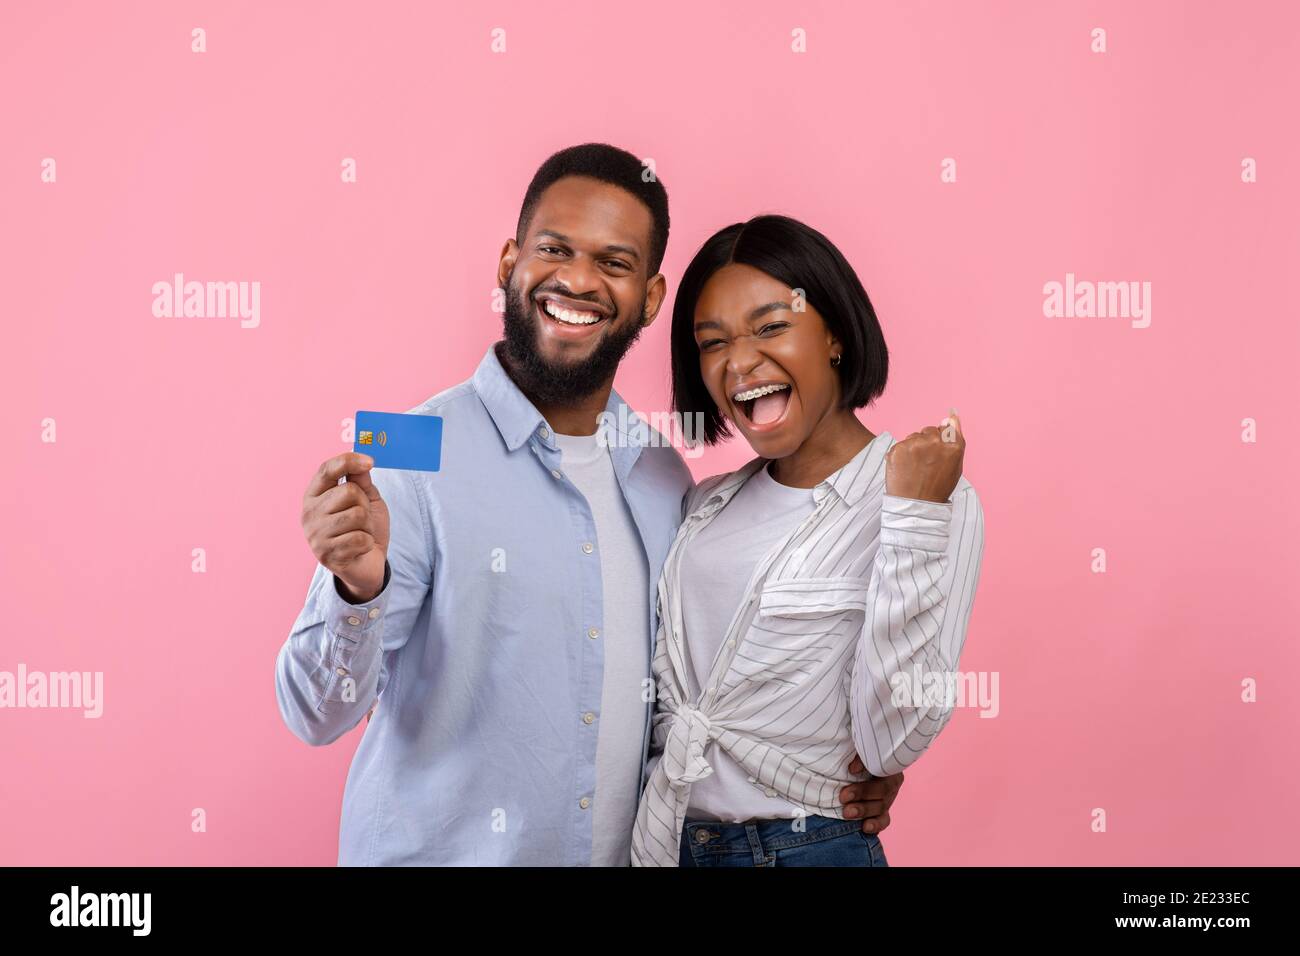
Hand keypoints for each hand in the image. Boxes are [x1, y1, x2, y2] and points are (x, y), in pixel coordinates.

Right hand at [301, 452, 389, 601]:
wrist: (367, 564)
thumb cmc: (364, 528)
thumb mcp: (366, 500)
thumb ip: (361, 481)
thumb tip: (361, 462)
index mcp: (314, 495)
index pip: (327, 470)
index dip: (348, 461)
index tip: (370, 461)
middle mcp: (309, 513)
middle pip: (349, 492)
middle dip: (365, 504)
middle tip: (363, 519)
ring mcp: (315, 535)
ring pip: (357, 515)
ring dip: (368, 525)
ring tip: (361, 533)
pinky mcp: (327, 555)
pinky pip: (360, 538)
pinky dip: (368, 542)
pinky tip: (360, 548)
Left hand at [839, 755, 903, 833]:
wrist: (853, 768)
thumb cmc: (857, 756)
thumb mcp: (859, 750)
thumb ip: (860, 757)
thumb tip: (854, 769)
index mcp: (889, 766)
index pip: (884, 768)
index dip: (870, 768)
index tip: (851, 771)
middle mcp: (892, 783)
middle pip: (882, 790)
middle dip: (862, 793)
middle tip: (843, 797)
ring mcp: (888, 799)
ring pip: (881, 807)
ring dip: (864, 810)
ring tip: (847, 813)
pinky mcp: (882, 812)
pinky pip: (883, 820)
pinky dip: (875, 825)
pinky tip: (865, 827)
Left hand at [884, 410, 965, 503]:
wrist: (916, 506)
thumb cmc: (938, 488)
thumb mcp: (955, 466)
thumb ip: (955, 439)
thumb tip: (950, 417)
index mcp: (953, 446)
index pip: (947, 428)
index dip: (941, 440)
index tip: (937, 451)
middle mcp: (934, 441)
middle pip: (929, 430)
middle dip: (927, 442)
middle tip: (925, 463)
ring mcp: (915, 444)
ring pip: (913, 436)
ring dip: (914, 447)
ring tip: (915, 468)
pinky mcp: (898, 448)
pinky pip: (901, 445)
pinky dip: (901, 454)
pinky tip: (905, 469)